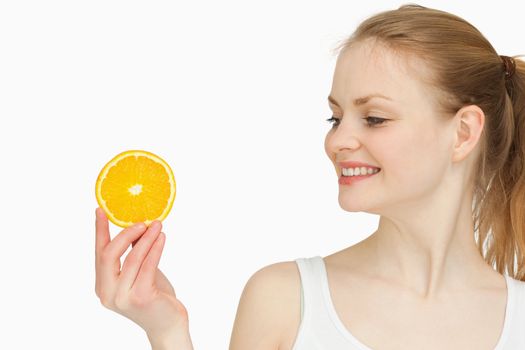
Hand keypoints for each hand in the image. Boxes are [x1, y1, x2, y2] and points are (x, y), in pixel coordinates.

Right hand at [94, 207, 189, 342]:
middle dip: (125, 234)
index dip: (99, 231)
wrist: (167, 324)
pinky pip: (148, 265)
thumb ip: (134, 252)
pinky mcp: (140, 297)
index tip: (101, 210)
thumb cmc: (154, 296)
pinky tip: (162, 237)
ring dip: (146, 238)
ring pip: (132, 258)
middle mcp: (107, 293)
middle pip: (109, 254)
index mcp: (102, 285)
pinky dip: (155, 248)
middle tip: (141, 222)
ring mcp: (122, 297)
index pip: (99, 253)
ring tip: (157, 225)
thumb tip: (136, 226)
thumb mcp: (140, 272)